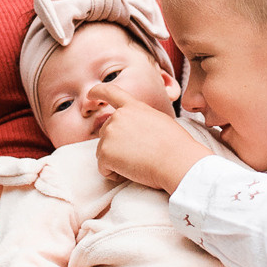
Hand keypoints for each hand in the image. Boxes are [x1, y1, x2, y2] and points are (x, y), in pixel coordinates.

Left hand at [85, 83, 211, 191]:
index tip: (91, 93)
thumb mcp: (160, 121)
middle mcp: (118, 117)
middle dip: (117, 145)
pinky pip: (103, 168)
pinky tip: (132, 172)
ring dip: (116, 160)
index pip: (111, 92)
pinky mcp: (105, 153)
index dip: (98, 91)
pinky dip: (114, 174)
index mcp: (133, 107)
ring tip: (139, 163)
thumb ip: (141, 120)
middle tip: (140, 154)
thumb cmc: (175, 145)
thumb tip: (136, 131)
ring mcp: (109, 134)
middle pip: (106, 132)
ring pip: (104, 151)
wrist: (176, 160)